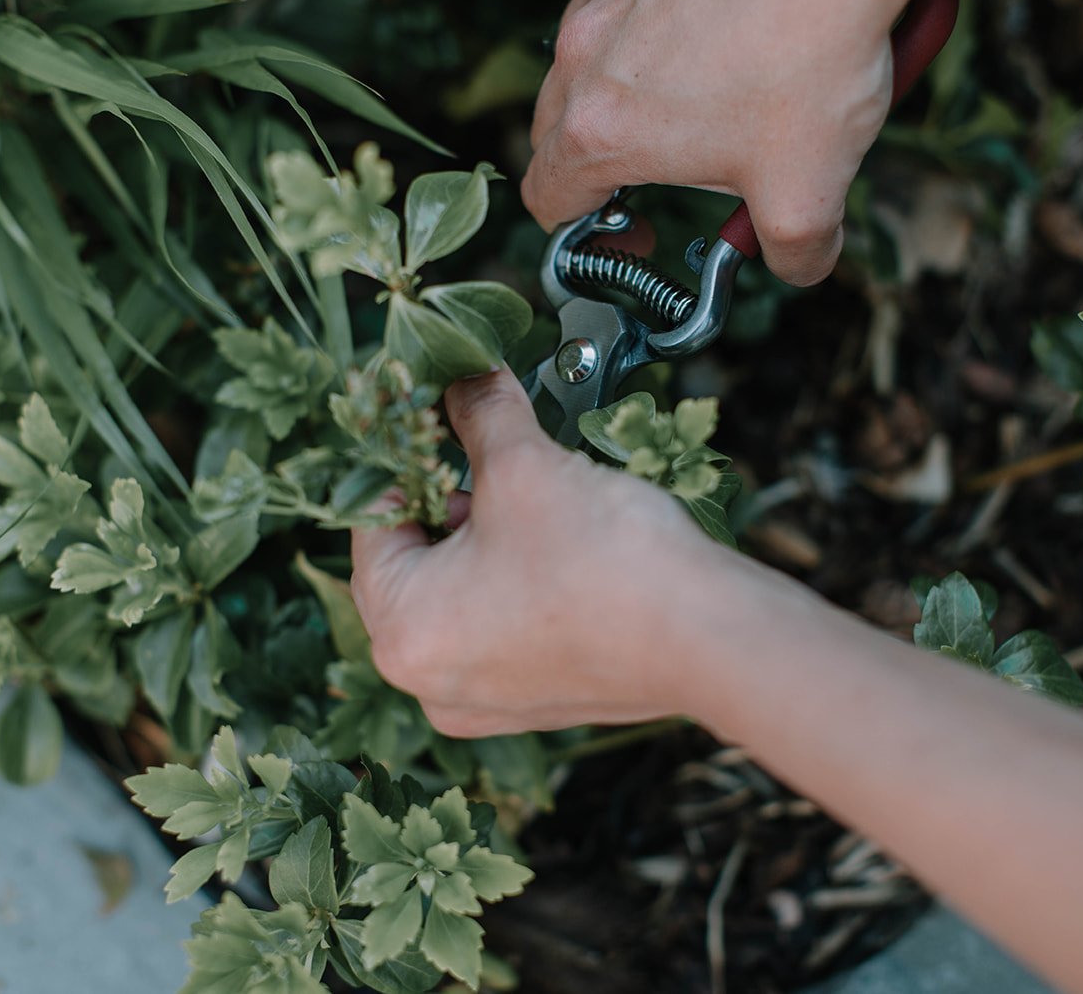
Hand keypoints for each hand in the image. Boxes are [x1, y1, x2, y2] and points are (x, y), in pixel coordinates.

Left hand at [349, 367, 719, 736]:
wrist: (708, 637)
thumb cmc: (603, 559)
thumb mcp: (523, 465)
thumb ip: (478, 415)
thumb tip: (462, 377)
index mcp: (401, 632)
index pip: (374, 523)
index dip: (408, 459)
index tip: (437, 420)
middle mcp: (429, 683)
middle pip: (414, 562)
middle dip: (451, 502)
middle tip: (493, 459)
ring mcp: (483, 702)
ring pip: (459, 594)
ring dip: (486, 539)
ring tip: (534, 499)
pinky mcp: (534, 705)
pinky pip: (501, 629)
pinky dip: (518, 583)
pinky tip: (561, 548)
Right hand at [523, 0, 966, 284]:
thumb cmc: (813, 56)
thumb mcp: (810, 192)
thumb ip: (795, 254)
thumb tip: (800, 263)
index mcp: (601, 130)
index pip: (546, 198)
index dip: (581, 231)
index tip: (633, 230)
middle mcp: (583, 55)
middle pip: (557, 129)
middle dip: (604, 161)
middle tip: (671, 170)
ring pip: (589, 58)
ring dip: (628, 87)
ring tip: (709, 90)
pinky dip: (649, 17)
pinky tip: (716, 22)